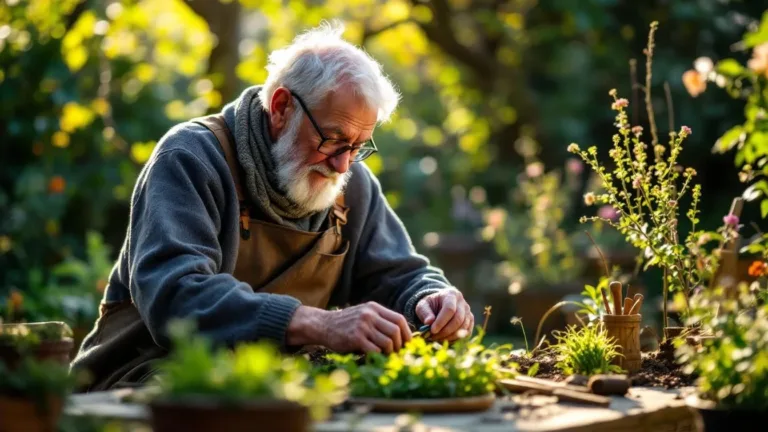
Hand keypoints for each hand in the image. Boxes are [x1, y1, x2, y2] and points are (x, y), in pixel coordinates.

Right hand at [286, 303, 410, 353]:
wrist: (322, 325)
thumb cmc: (346, 324)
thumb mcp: (363, 315)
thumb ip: (380, 321)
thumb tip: (402, 336)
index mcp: (374, 308)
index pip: (399, 319)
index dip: (407, 334)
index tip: (407, 344)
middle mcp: (369, 315)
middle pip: (395, 331)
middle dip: (400, 345)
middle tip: (397, 354)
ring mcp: (362, 326)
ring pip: (387, 342)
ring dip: (389, 353)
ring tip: (385, 356)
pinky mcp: (355, 338)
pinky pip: (375, 350)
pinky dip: (378, 356)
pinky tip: (374, 358)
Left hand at [415, 289, 473, 341]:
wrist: (439, 305)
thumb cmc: (430, 305)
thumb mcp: (423, 306)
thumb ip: (425, 313)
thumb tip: (429, 322)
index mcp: (451, 295)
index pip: (449, 309)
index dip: (441, 321)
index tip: (432, 330)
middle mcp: (462, 302)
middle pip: (458, 319)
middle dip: (445, 331)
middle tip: (433, 337)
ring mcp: (468, 312)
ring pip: (463, 327)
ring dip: (450, 336)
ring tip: (437, 338)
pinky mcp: (470, 321)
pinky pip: (467, 333)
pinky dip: (456, 339)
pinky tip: (445, 339)